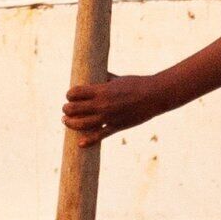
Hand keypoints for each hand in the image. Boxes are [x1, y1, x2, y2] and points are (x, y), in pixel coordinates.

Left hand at [64, 70, 179, 141]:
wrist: (154, 96)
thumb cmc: (137, 84)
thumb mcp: (119, 79)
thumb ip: (106, 79)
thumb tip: (98, 76)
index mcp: (101, 90)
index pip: (76, 93)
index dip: (70, 94)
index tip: (70, 96)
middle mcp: (102, 104)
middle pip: (74, 109)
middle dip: (67, 109)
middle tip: (66, 109)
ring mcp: (108, 117)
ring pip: (81, 124)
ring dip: (70, 123)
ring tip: (66, 121)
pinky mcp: (116, 127)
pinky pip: (99, 136)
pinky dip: (88, 141)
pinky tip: (80, 143)